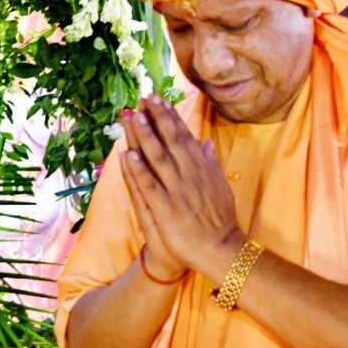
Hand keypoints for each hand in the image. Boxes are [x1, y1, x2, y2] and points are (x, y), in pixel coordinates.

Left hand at [122, 96, 243, 277]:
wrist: (220, 248)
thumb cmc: (219, 219)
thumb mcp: (220, 186)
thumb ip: (211, 163)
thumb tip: (206, 143)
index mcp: (202, 168)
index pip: (184, 136)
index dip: (171, 116)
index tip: (160, 99)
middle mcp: (189, 174)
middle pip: (170, 140)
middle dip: (156, 118)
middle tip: (144, 98)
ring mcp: (176, 190)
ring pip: (157, 158)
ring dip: (145, 136)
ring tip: (133, 116)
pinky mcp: (165, 208)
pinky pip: (149, 185)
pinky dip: (138, 170)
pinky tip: (127, 155)